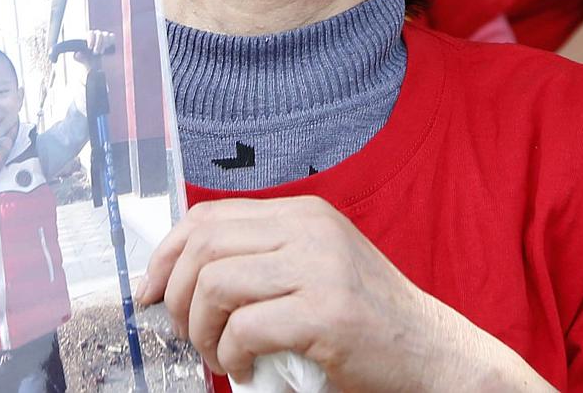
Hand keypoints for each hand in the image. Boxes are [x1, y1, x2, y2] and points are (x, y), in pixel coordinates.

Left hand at [72, 30, 115, 69]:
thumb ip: (76, 56)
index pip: (90, 33)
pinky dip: (111, 40)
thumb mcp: (78, 58)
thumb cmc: (84, 58)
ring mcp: (103, 36)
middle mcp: (96, 34)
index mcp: (88, 36)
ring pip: (106, 35)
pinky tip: (109, 46)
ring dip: (105, 43)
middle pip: (99, 34)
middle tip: (95, 53)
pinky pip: (112, 36)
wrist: (92, 63)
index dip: (91, 39)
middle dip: (98, 44)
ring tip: (101, 52)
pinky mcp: (109, 40)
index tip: (89, 48)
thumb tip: (78, 53)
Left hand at [137, 197, 552, 390]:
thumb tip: (180, 276)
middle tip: (182, 332)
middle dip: (175, 295)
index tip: (150, 290)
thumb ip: (263, 260)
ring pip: (216, 285)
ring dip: (201, 331)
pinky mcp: (327, 313)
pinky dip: (230, 355)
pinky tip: (245, 368)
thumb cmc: (367, 321)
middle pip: (205, 246)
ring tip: (218, 356)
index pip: (209, 217)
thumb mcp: (315, 269)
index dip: (167, 253)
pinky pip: (245, 328)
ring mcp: (321, 268)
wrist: (432, 354)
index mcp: (304, 215)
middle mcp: (310, 230)